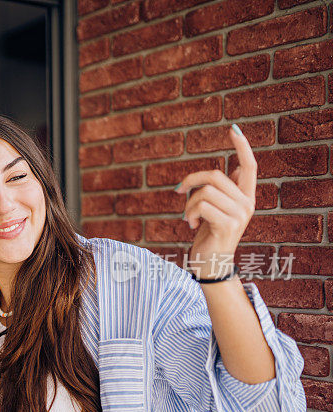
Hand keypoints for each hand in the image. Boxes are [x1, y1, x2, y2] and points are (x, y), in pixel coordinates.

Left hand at [175, 125, 255, 276]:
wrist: (210, 264)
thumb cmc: (210, 235)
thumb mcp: (217, 210)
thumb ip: (226, 191)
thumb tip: (232, 169)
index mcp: (246, 197)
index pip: (250, 166)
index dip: (242, 147)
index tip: (233, 130)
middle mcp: (247, 204)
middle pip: (216, 176)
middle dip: (191, 181)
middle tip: (178, 191)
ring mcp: (239, 215)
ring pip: (205, 192)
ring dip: (188, 203)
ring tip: (188, 217)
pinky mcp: (227, 225)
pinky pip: (202, 206)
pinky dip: (190, 214)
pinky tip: (191, 225)